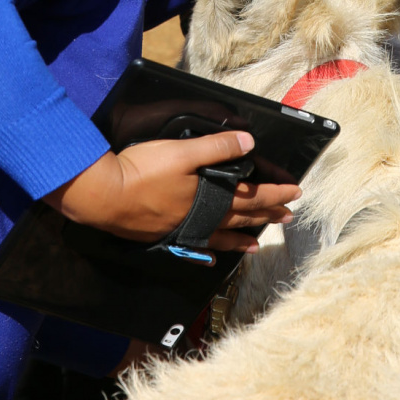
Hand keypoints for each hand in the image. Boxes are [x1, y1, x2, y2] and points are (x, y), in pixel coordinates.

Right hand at [45, 131, 300, 252]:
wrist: (104, 197)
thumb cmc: (143, 171)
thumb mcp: (183, 151)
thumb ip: (217, 147)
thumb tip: (248, 143)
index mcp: (211, 197)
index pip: (253, 195)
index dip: (275, 192)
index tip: (295, 192)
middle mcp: (203, 219)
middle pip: (243, 217)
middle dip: (267, 214)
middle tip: (287, 216)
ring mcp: (185, 231)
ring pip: (223, 236)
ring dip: (243, 237)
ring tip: (257, 243)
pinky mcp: (168, 237)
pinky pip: (199, 248)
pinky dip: (212, 251)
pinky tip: (213, 256)